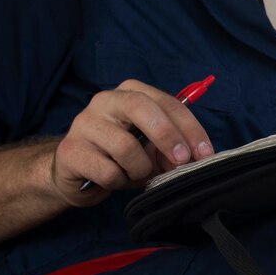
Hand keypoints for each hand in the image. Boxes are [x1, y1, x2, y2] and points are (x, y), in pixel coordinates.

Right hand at [50, 79, 214, 203]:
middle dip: (167, 136)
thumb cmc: (120, 157)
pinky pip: (108, 171)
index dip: (190, 128)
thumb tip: (190, 158)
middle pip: (140, 107)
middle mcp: (105, 101)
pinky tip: (113, 179)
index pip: (166, 102)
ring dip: (140, 169)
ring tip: (134, 173)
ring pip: (125, 147)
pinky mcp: (70, 151)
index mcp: (130, 93)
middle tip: (181, 161)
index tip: (205, 153)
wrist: (76, 174)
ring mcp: (84, 124)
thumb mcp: (151, 149)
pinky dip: (119, 181)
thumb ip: (172, 148)